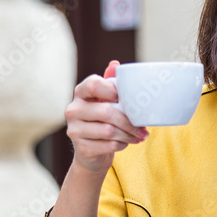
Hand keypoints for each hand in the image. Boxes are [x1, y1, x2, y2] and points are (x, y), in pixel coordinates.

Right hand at [65, 60, 148, 174]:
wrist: (92, 152)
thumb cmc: (103, 121)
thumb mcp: (107, 100)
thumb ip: (111, 82)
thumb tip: (115, 64)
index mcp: (80, 93)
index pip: (93, 84)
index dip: (112, 90)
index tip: (125, 99)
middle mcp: (73, 110)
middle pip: (106, 111)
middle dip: (129, 121)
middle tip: (143, 127)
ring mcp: (74, 130)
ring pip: (109, 130)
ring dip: (129, 134)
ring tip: (139, 136)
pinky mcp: (81, 148)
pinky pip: (109, 145)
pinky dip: (122, 145)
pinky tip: (125, 143)